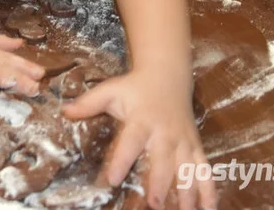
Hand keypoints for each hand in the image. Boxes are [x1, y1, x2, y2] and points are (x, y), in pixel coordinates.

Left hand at [62, 69, 214, 209]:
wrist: (167, 76)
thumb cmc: (135, 88)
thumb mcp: (110, 90)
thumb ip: (88, 103)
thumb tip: (64, 110)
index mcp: (142, 120)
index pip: (131, 142)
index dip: (122, 160)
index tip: (112, 179)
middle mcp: (165, 133)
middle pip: (163, 160)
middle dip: (160, 183)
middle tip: (155, 204)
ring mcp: (183, 141)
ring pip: (188, 168)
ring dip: (187, 191)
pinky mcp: (196, 146)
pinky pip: (205, 169)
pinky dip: (209, 189)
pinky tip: (209, 208)